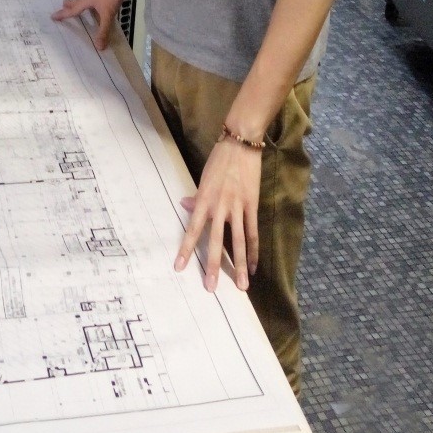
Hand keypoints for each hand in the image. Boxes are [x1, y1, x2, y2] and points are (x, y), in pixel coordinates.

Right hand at [51, 0, 127, 48]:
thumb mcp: (107, 13)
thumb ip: (103, 30)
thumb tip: (98, 47)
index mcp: (86, 1)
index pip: (72, 10)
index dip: (63, 15)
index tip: (52, 16)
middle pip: (76, 1)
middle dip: (69, 5)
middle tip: (62, 6)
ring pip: (85, 0)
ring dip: (79, 4)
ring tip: (78, 8)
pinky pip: (94, 0)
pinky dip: (91, 5)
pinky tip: (98, 7)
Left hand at [175, 138, 261, 290]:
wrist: (241, 143)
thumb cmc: (219, 159)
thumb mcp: (204, 177)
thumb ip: (197, 196)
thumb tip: (185, 207)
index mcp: (204, 199)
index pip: (192, 229)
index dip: (185, 249)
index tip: (179, 268)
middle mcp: (219, 206)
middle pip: (215, 241)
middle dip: (212, 266)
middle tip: (210, 288)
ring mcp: (237, 206)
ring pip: (238, 242)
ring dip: (238, 265)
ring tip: (240, 286)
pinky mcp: (252, 204)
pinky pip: (253, 232)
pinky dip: (253, 251)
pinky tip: (253, 266)